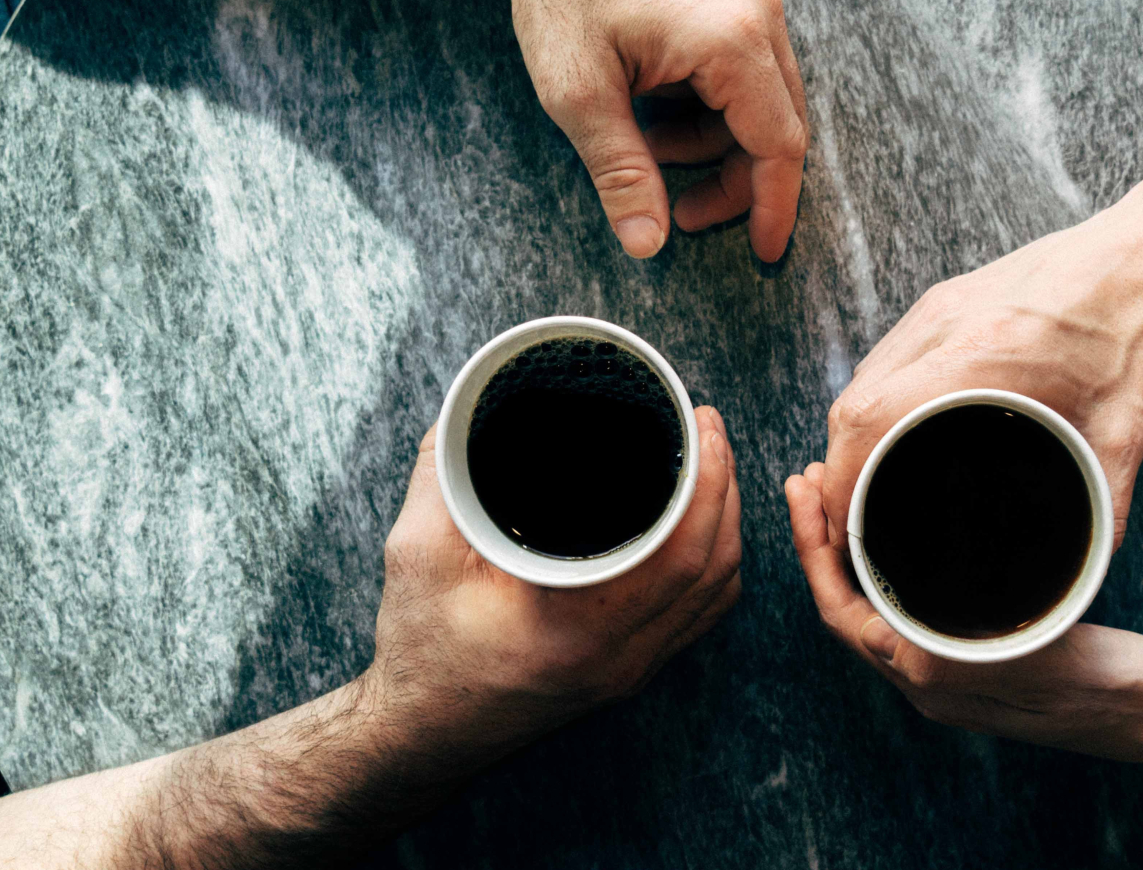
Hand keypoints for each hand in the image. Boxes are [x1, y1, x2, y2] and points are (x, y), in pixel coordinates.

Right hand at [366, 406, 745, 752]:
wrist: (422, 733)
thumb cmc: (419, 649)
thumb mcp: (417, 552)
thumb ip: (444, 474)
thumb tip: (468, 409)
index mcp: (577, 627)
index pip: (681, 555)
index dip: (708, 484)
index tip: (701, 424)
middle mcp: (618, 657)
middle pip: (714, 567)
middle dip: (725, 486)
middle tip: (707, 425)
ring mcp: (630, 670)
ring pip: (716, 594)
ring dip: (725, 523)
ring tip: (711, 462)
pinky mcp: (629, 671)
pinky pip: (698, 616)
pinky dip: (712, 562)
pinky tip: (699, 523)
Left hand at [499, 0, 808, 261]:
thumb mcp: (578, 91)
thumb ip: (620, 172)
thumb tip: (648, 244)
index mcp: (730, 39)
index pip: (779, 145)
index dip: (773, 207)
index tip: (764, 250)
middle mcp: (758, 10)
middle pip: (780, 123)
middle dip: (736, 178)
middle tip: (685, 211)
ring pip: (764, 92)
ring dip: (718, 135)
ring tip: (652, 144)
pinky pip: (748, 56)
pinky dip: (714, 95)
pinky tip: (662, 100)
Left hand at [782, 461, 1142, 760]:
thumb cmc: (1110, 685)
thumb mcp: (1035, 660)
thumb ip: (963, 654)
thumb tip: (897, 641)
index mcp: (932, 682)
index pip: (840, 612)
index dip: (814, 549)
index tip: (806, 489)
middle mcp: (930, 680)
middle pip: (848, 603)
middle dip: (822, 540)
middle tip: (808, 477)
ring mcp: (952, 668)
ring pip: (876, 603)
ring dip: (852, 548)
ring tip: (842, 490)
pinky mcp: (979, 651)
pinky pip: (912, 604)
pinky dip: (892, 560)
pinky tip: (903, 525)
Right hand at [819, 213, 1142, 544]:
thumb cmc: (1136, 334)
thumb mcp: (1126, 432)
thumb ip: (1107, 504)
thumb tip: (1093, 566)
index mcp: (983, 357)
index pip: (871, 419)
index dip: (841, 477)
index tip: (844, 522)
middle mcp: (946, 326)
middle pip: (851, 404)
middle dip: (839, 466)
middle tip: (852, 516)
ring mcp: (938, 307)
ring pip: (861, 377)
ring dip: (852, 432)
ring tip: (864, 480)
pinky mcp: (943, 298)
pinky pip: (884, 355)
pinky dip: (874, 398)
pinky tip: (891, 428)